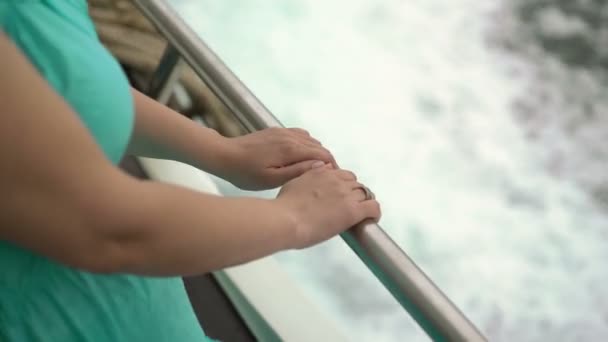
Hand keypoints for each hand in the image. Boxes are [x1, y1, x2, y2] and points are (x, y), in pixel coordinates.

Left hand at [220, 127, 336, 189]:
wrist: (224, 155)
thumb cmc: (246, 173)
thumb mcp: (272, 180)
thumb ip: (298, 172)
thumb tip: (322, 165)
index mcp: (292, 149)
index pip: (323, 155)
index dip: (333, 167)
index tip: (334, 181)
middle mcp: (290, 137)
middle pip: (319, 147)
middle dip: (327, 161)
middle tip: (326, 179)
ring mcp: (283, 132)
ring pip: (311, 140)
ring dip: (317, 153)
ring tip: (315, 170)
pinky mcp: (276, 131)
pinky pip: (300, 135)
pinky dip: (307, 144)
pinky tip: (301, 156)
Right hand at [275, 164, 380, 248]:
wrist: (285, 220)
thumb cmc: (283, 207)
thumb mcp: (293, 184)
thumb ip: (307, 178)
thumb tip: (313, 177)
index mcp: (320, 172)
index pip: (341, 174)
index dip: (342, 185)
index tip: (340, 195)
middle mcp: (335, 179)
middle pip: (354, 182)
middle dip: (352, 193)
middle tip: (347, 207)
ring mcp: (345, 194)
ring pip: (365, 193)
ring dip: (362, 202)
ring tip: (358, 214)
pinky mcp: (353, 210)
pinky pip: (373, 207)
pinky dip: (374, 213)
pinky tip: (370, 219)